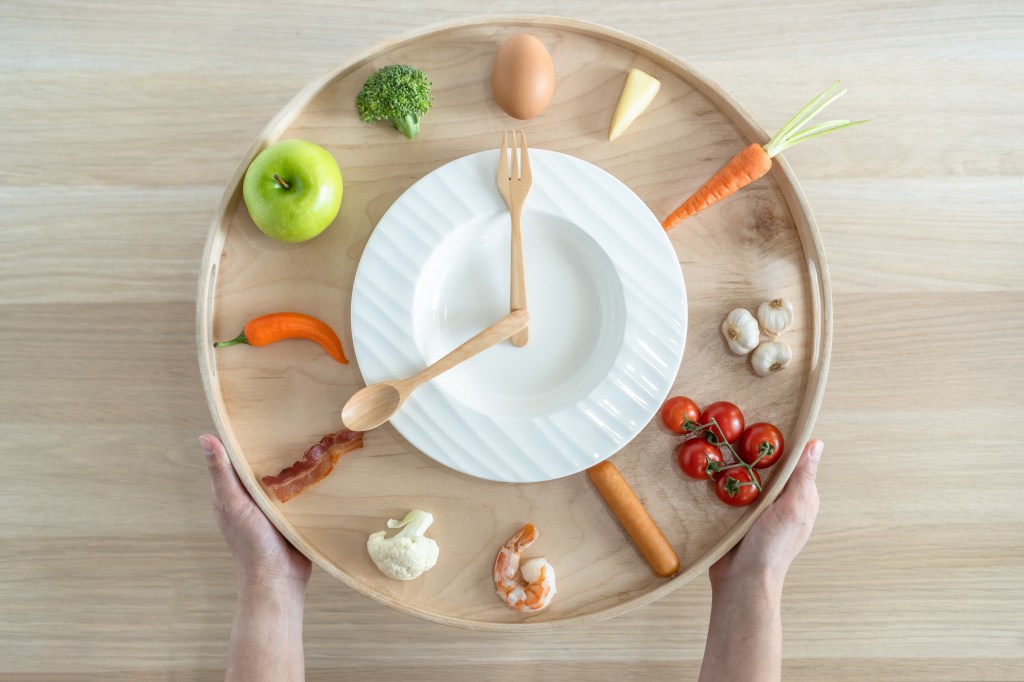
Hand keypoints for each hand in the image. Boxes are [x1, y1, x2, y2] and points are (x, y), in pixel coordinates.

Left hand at [200, 434, 311, 591]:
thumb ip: (221, 473)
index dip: (243, 439)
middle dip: (273, 449)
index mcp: (231, 493)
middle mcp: (250, 498)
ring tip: (310, 441)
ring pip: (281, 478)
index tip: (258, 416)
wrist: (279, 579)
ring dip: (292, 465)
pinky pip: (297, 492)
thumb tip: (204, 438)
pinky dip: (304, 482)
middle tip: (292, 425)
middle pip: (261, 466)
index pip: (235, 458)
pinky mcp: (291, 515)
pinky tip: (317, 469)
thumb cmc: (251, 543)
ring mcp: (271, 507)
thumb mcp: (234, 503)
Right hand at [710, 439, 822, 587]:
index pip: (794, 461)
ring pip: (747, 477)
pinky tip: (711, 471)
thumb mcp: (792, 508)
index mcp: (800, 497)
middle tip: (734, 432)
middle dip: (753, 451)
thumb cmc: (772, 546)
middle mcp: (781, 500)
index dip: (781, 443)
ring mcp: (758, 508)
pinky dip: (723, 482)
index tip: (763, 423)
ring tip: (719, 446)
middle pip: (768, 466)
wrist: (742, 580)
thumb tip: (816, 443)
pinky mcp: (737, 514)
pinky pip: (731, 491)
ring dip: (735, 465)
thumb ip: (802, 477)